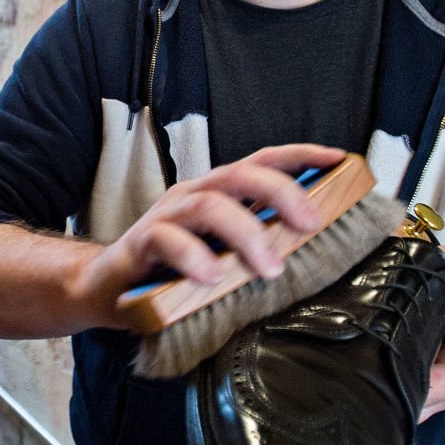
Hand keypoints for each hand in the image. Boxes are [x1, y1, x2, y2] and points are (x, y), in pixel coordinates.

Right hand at [76, 143, 344, 327]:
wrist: (106, 288)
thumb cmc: (175, 272)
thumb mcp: (225, 258)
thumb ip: (259, 249)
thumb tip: (319, 257)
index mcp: (219, 193)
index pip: (262, 162)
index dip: (300, 155)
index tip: (338, 158)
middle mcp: (194, 195)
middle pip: (240, 175)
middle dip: (280, 193)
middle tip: (310, 224)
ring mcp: (166, 216)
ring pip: (209, 206)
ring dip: (246, 233)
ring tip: (270, 268)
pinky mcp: (140, 243)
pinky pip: (167, 241)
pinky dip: (193, 257)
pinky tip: (212, 277)